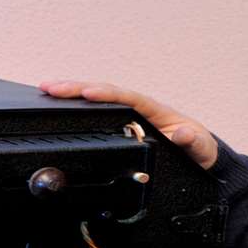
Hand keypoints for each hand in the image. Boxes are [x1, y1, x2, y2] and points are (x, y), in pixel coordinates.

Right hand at [37, 79, 218, 169]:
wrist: (200, 159)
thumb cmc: (199, 149)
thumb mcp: (200, 148)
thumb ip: (193, 141)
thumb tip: (183, 133)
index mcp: (154, 111)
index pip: (125, 97)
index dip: (105, 94)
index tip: (87, 94)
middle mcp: (138, 110)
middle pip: (103, 93)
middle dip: (76, 89)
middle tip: (51, 87)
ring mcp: (128, 118)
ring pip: (97, 101)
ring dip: (72, 95)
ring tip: (47, 90)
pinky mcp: (122, 127)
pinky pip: (97, 114)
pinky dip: (78, 109)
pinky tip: (59, 107)